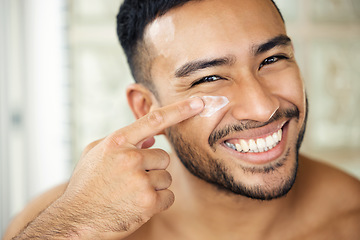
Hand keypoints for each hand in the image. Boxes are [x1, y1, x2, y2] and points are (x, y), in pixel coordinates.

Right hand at [18, 97, 203, 238]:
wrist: (75, 219)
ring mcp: (140, 180)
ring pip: (166, 177)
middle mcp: (130, 158)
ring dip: (154, 186)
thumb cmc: (85, 185)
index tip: (199, 103)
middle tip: (133, 179)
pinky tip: (138, 205)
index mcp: (117, 142)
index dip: (179, 110)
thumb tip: (150, 139)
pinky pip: (169, 196)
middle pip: (164, 157)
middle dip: (153, 168)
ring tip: (131, 193)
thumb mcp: (94, 154)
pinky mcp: (148, 201)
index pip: (154, 120)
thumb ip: (120, 141)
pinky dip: (158, 202)